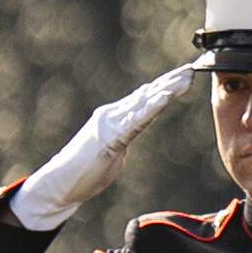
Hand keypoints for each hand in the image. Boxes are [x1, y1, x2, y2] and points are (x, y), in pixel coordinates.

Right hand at [14, 62, 203, 232]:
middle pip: (147, 95)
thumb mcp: (113, 150)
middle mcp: (112, 115)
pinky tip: (166, 98)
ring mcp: (109, 124)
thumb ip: (125, 134)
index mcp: (114, 118)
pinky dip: (152, 108)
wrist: (58, 184)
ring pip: (144, 103)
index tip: (185, 75)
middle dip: (171, 81)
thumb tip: (135, 126)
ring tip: (186, 78)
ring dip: (167, 90)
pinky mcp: (109, 137)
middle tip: (193, 68)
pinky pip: (136, 121)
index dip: (165, 86)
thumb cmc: (84, 171)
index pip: (144, 98)